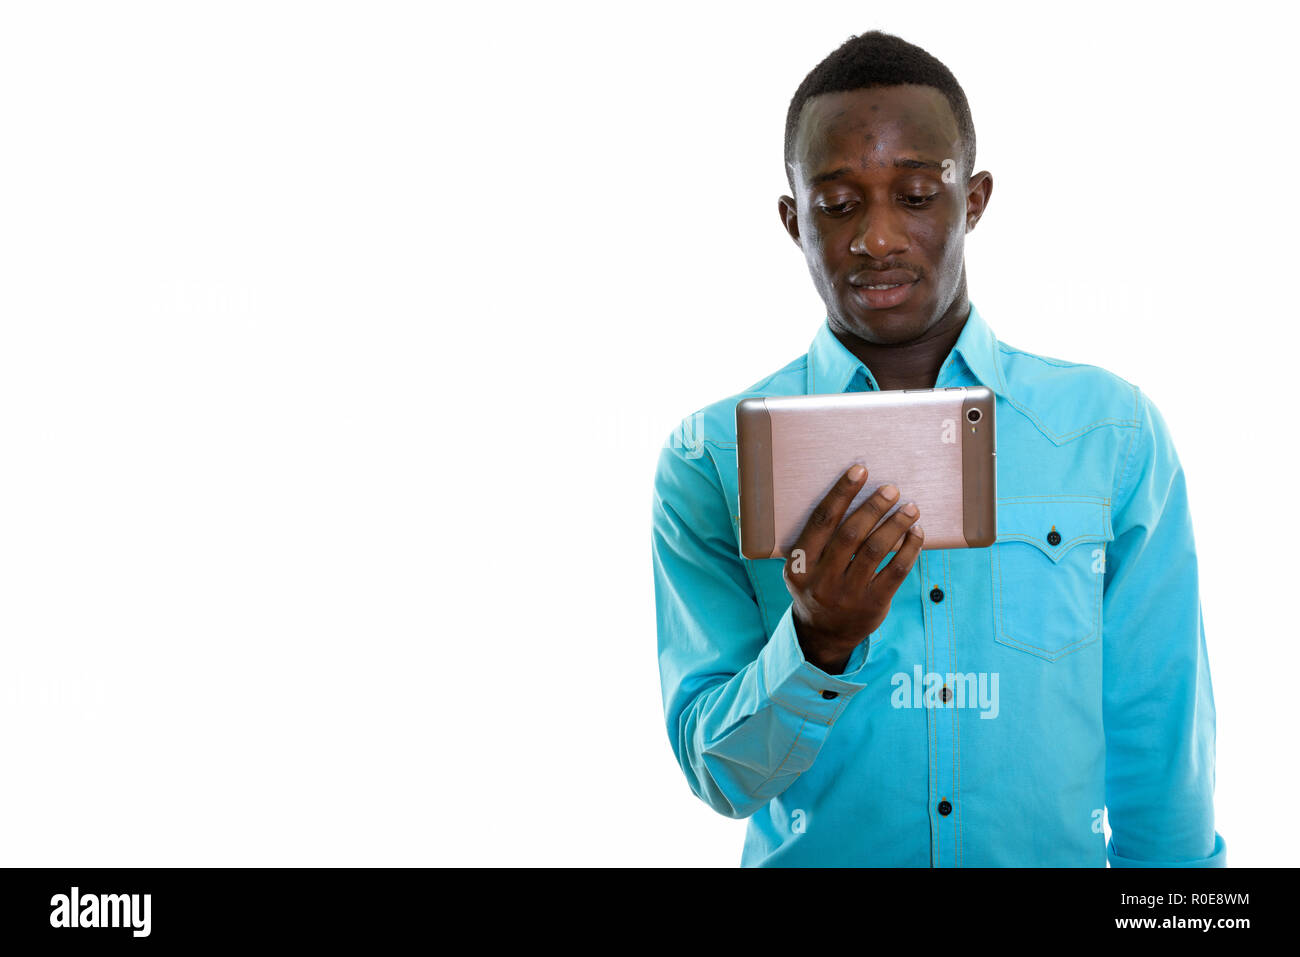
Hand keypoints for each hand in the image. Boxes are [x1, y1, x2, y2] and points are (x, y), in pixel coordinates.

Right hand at [783, 464, 923, 672]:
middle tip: (892, 489)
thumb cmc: (816, 586)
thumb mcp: (803, 567)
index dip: (841, 493)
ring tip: (911, 508)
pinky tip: (916, 533)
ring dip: (896, 524)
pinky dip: (909, 549)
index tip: (859, 470)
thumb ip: (818, 539)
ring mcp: (847, 594)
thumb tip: (855, 495)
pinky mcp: (872, 605)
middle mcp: (821, 580)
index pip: (821, 521)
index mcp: (799, 564)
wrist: (823, 634)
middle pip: (851, 534)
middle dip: (874, 507)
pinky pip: (896, 571)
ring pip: (876, 551)